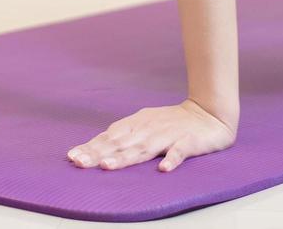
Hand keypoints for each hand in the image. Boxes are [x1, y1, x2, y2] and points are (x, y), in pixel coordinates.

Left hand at [67, 98, 236, 172]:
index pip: (110, 136)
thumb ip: (125, 137)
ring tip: (108, 166)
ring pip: (144, 148)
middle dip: (99, 153)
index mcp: (138, 124)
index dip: (91, 146)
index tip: (72, 157)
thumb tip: (97, 150)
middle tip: (79, 162)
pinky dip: (172, 159)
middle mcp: (149, 129)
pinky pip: (180, 151)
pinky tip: (163, 169)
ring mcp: (169, 135)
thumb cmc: (172, 123)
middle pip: (121, 143)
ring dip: (126, 157)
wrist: (209, 113)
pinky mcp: (189, 141)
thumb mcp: (145, 125)